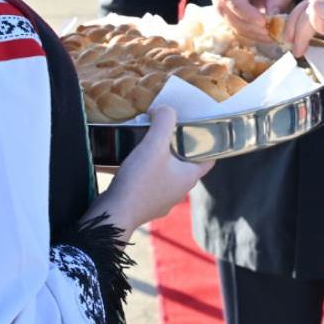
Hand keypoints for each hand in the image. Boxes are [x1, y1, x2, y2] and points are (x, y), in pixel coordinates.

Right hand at [90, 105, 209, 241]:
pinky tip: (130, 160)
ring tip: (147, 141)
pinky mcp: (144, 203)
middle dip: (178, 145)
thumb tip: (164, 109)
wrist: (114, 215)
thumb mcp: (154, 145)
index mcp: (189, 177)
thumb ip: (164, 121)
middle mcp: (179, 191)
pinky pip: (149, 182)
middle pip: (185, 163)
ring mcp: (161, 199)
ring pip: (166, 172)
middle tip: (167, 128)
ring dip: (159, 158)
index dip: (207, 141)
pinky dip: (143, 170)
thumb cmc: (139, 181)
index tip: (197, 125)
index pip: (209, 157)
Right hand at [209, 0, 305, 40]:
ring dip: (249, 30)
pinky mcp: (229, 3)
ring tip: (271, 36)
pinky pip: (235, 20)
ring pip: (228, 18)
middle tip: (269, 34)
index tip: (263, 21)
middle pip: (225, 8)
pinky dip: (250, 29)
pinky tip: (267, 34)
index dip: (243, 10)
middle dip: (247, 24)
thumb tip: (272, 19)